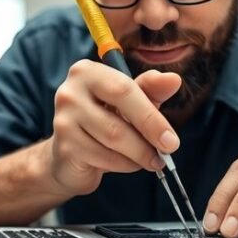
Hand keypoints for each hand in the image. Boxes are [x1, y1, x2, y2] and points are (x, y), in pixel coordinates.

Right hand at [46, 60, 180, 195]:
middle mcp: (70, 92)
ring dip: (139, 154)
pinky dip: (125, 164)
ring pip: (114, 141)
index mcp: (87, 72)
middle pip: (118, 118)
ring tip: (150, 158)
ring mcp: (63, 121)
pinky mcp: (64, 148)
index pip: (124, 90)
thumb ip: (151, 89)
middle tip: (168, 151)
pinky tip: (128, 162)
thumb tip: (174, 80)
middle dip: (148, 136)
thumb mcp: (131, 101)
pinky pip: (105, 159)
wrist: (71, 154)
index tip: (171, 138)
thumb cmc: (106, 119)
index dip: (151, 116)